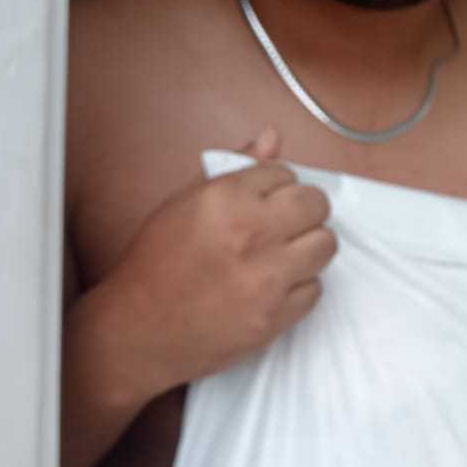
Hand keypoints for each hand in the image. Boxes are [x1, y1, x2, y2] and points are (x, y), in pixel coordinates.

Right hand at [98, 127, 336, 400]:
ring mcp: (266, 278)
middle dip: (304, 209)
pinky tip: (274, 285)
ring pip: (325, 245)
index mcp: (225, 198)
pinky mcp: (275, 316)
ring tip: (284, 253)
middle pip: (315, 205)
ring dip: (309, 246)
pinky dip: (300, 286)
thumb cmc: (157, 264)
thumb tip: (273, 137)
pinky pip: (315, 289)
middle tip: (287, 223)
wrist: (141, 329)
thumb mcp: (185, 202)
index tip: (266, 199)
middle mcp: (251, 233)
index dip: (276, 186)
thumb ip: (236, 168)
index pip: (285, 173)